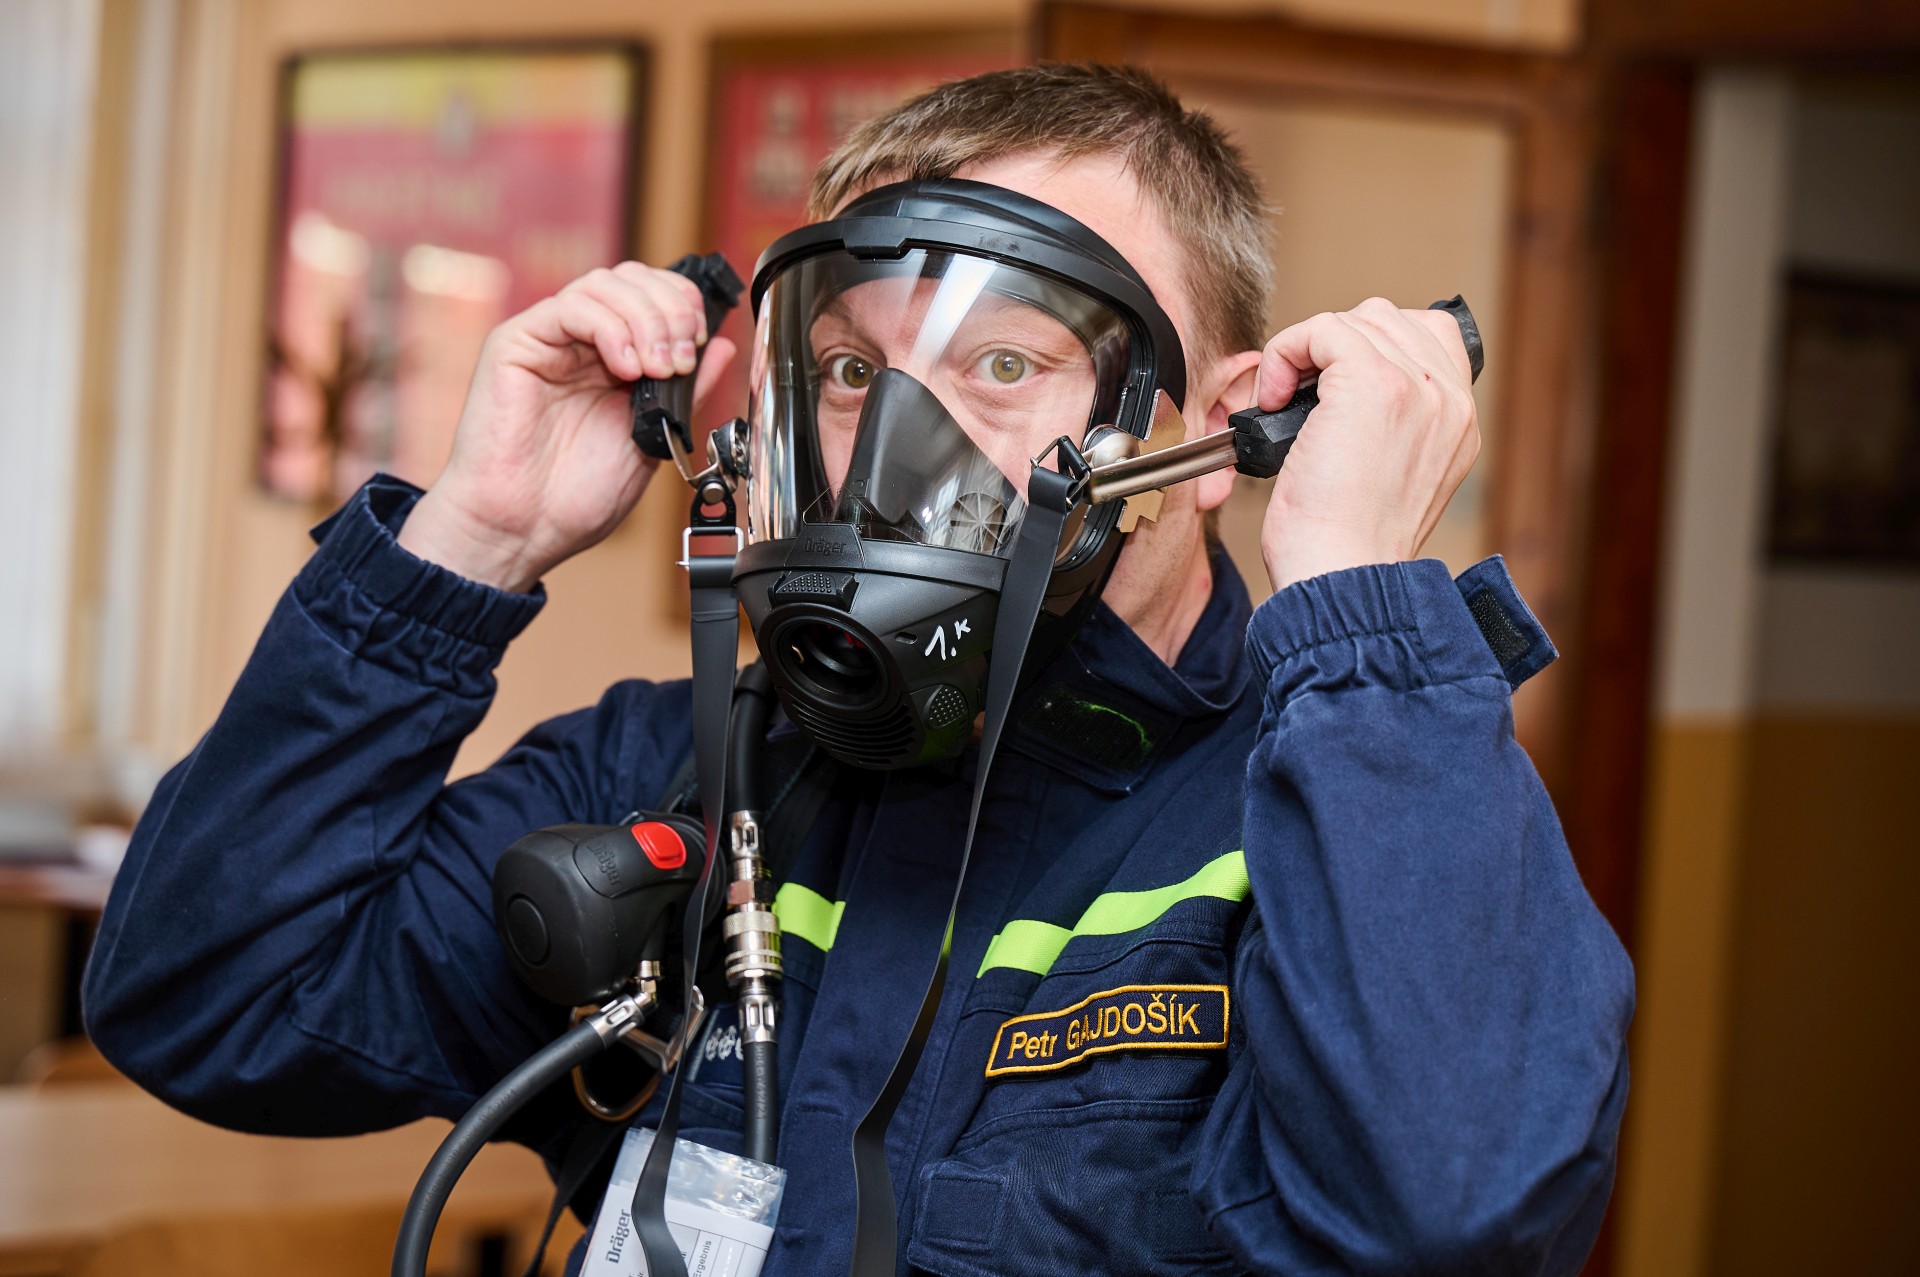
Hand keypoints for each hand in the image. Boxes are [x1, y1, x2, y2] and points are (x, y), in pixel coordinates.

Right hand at [397, 263, 736, 592]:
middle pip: (633, 279)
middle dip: (671, 309)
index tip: (700, 346)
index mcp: (613, 360)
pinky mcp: (516, 343)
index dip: (683, 306)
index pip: (653, 296)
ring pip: (605, 284)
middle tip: (682, 358)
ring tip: (657, 369)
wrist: (523, 531)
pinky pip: (569, 307)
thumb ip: (686, 390)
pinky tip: (625, 368)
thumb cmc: (576, 497)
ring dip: (646, 319)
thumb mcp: (654, 438)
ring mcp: (548, 339)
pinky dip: (610, 328)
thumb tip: (722, 346)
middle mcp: (581, 342)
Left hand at [1255, 297, 1477, 591]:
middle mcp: (1448, 399)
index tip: (1329, 394)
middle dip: (1333, 349)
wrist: (1343, 575)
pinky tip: (1274, 400)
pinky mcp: (1373, 382)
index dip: (1368, 351)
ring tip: (1285, 403)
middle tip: (1299, 401)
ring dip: (1306, 352)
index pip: (1428, 337)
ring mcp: (1416, 386)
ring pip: (1353, 320)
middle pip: (1387, 320)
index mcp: (1457, 423)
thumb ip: (1393, 429)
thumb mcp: (1392, 481)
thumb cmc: (1347, 547)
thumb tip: (1341, 395)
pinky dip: (1285, 353)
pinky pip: (1322, 329)